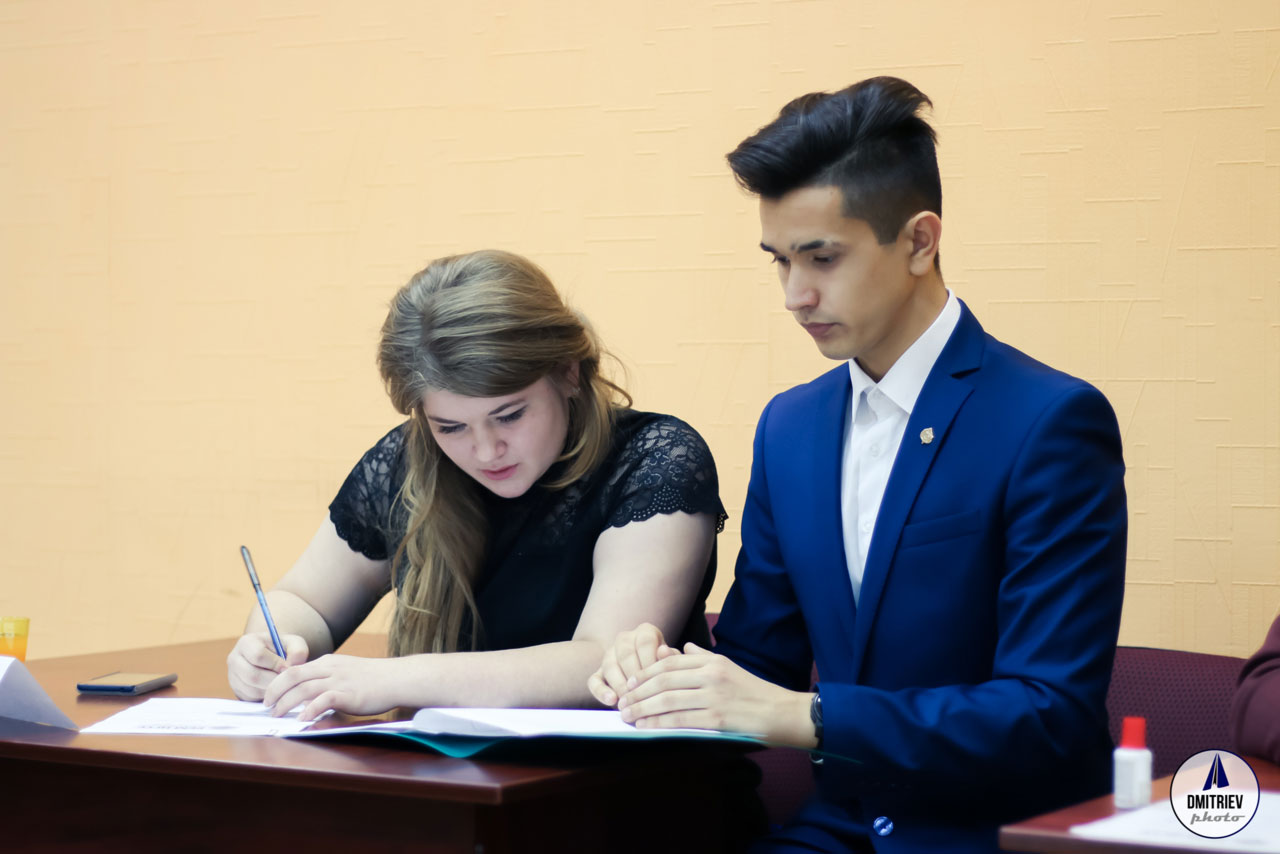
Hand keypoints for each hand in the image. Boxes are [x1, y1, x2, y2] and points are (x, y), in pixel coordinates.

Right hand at [227, 632, 307, 700]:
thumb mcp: (294, 644)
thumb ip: (297, 651)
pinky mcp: (236, 690)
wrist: (273, 658)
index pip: (258, 655)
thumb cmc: (284, 650)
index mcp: (247, 642)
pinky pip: (250, 698)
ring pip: (251, 689)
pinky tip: (275, 690)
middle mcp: (234, 659)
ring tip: (282, 685)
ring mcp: (233, 676)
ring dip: (270, 691)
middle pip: (252, 675)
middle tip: (287, 682)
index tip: (288, 668)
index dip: (275, 664)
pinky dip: (265, 697)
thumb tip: (290, 666)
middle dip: (273, 681)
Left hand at [262, 654, 401, 720]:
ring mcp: (339, 680)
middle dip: (274, 691)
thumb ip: (329, 679)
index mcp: (328, 662)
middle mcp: (330, 668)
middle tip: (266, 705)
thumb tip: (310, 695)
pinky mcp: (348, 694)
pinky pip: (322, 700)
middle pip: (292, 675)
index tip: (270, 696)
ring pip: (302, 688)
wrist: (398, 678)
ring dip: (285, 703)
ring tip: (277, 715)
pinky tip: (301, 720)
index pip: (294, 669)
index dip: (278, 682)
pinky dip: (309, 710)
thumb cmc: (375, 679)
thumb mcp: (347, 672)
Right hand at [587, 622, 679, 706]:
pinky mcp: (598, 673)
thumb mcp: (673, 662)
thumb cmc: (667, 667)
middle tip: (643, 695)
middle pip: (626, 654)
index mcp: (645, 632)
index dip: (651, 661)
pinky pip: (594, 681)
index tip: (657, 681)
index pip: (645, 641)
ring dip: (620, 684)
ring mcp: (609, 655)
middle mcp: (625, 639)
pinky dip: (601, 691)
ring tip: (630, 701)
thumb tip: (664, 652)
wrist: (647, 673)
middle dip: (635, 676)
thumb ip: (670, 657)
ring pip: (609, 665)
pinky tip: (611, 700)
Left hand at [618, 642, 816, 748]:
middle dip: (638, 691)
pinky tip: (645, 726)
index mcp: (712, 661)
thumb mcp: (729, 666)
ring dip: (642, 708)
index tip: (630, 682)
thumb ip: (702, 658)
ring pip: (667, 699)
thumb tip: (679, 650)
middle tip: (621, 701)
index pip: (670, 663)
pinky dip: (658, 723)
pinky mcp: (717, 718)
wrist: (782, 712)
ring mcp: (713, 697)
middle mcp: (710, 675)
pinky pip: (680, 720)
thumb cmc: (754, 692)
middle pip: (663, 680)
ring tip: (627, 715)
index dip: (646, 673)